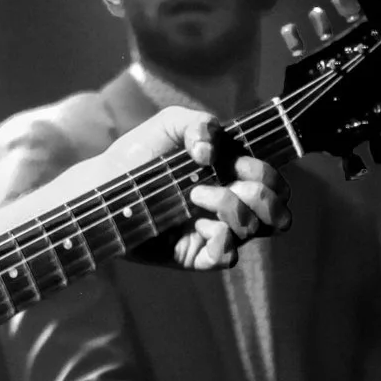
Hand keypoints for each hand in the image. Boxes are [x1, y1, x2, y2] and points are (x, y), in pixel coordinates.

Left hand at [105, 106, 292, 269]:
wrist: (103, 186)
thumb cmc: (138, 154)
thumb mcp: (168, 125)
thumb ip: (197, 124)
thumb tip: (211, 152)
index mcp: (231, 175)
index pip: (273, 181)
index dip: (266, 173)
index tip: (235, 163)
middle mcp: (229, 204)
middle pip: (278, 212)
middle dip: (262, 197)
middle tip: (227, 184)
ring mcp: (214, 230)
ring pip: (254, 230)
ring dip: (233, 209)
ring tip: (195, 197)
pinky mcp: (196, 254)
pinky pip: (228, 257)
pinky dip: (222, 241)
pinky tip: (200, 226)